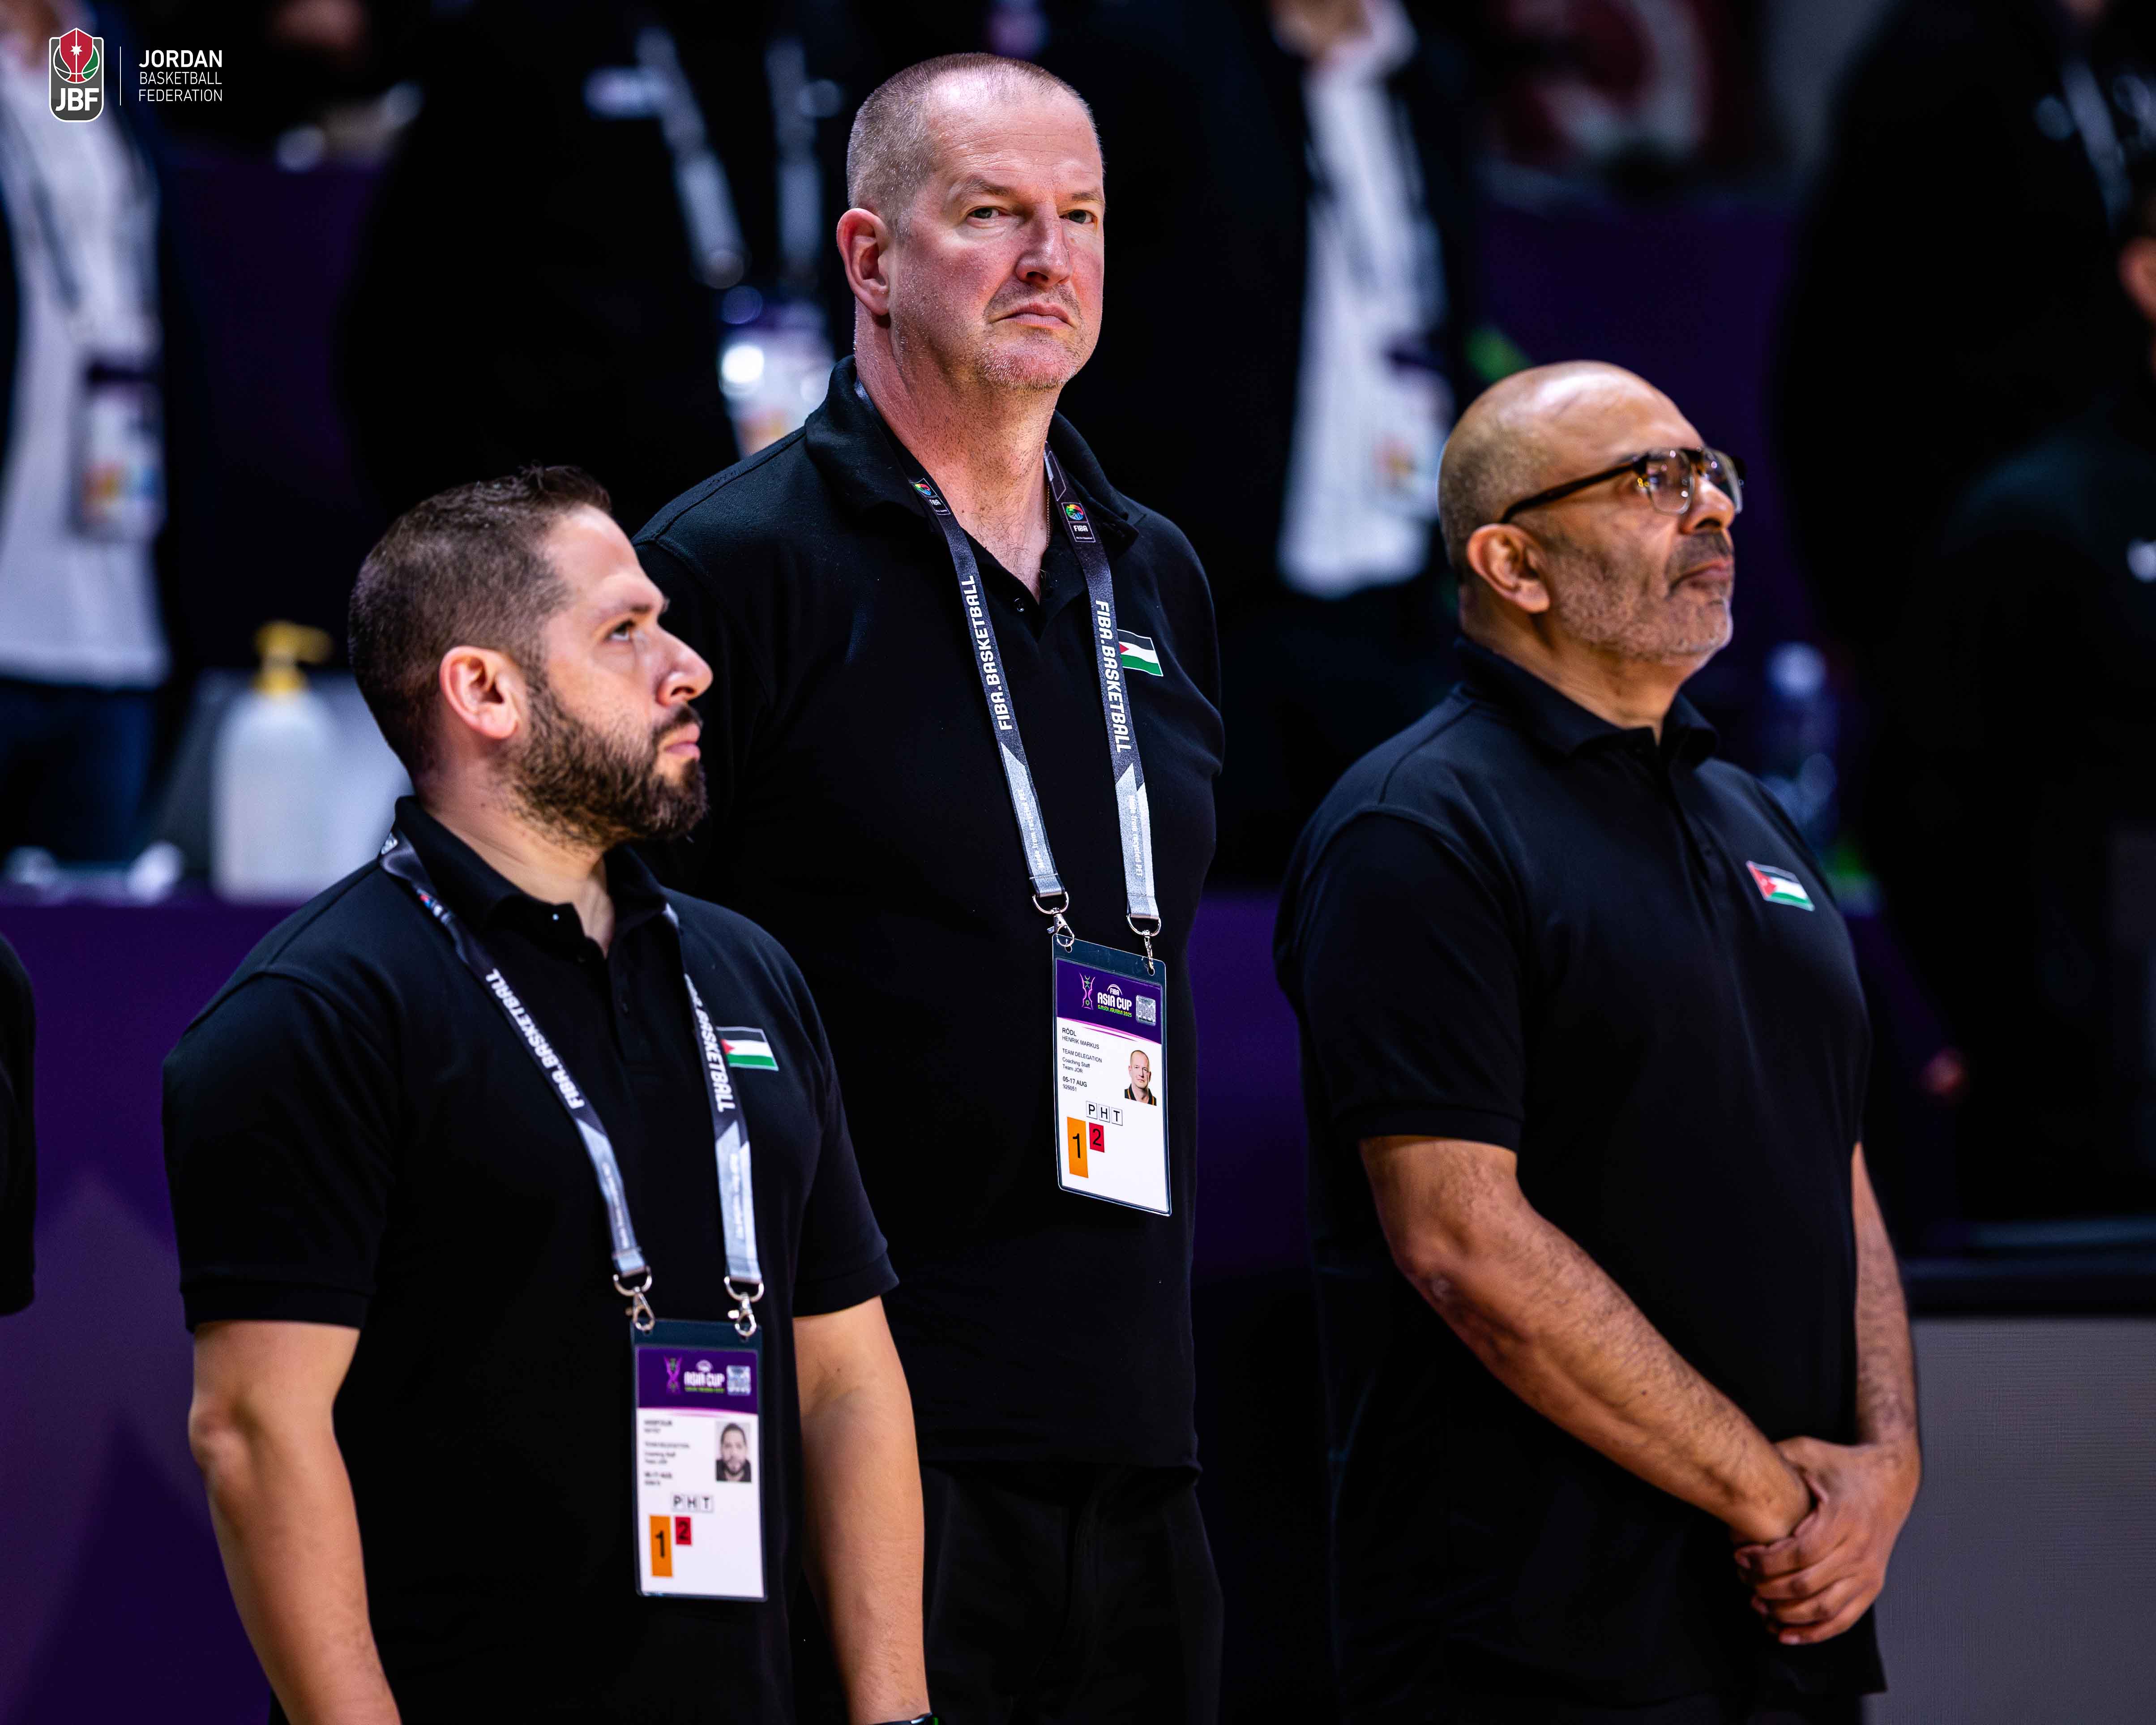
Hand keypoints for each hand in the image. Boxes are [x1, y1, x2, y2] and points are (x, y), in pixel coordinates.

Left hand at [1733, 1437, 1918, 1645]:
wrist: (1889, 1481)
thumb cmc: (1841, 1465)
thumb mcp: (1807, 1451)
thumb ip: (1775, 1458)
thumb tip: (1736, 1464)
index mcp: (1842, 1518)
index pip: (1799, 1553)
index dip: (1765, 1562)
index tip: (1739, 1557)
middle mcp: (1858, 1549)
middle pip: (1807, 1584)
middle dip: (1767, 1588)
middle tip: (1743, 1581)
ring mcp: (1868, 1572)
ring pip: (1823, 1608)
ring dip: (1786, 1614)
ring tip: (1757, 1606)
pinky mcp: (1872, 1586)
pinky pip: (1843, 1620)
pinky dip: (1814, 1632)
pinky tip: (1786, 1634)